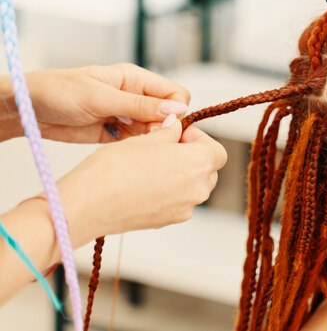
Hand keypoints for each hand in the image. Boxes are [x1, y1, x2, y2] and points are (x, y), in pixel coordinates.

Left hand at [24, 63, 189, 142]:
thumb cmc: (58, 92)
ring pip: (155, 131)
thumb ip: (139, 106)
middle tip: (146, 140)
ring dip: (149, 141)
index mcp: (136, 79)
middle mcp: (135, 97)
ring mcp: (126, 116)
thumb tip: (176, 110)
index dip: (175, 111)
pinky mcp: (116, 134)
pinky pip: (138, 143)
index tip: (163, 127)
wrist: (27, 110)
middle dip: (163, 129)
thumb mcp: (101, 98)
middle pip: (168, 115)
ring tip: (132, 147)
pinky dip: (136, 149)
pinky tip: (124, 151)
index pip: (175, 94)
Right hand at [57, 116, 227, 244]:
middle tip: (165, 147)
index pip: (217, 151)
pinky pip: (178, 201)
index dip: (200, 140)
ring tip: (151, 164)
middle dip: (191, 156)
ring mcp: (184, 209)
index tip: (179, 134)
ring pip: (193, 187)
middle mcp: (197, 189)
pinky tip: (143, 183)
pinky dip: (169, 191)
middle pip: (208, 170)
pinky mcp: (168, 221)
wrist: (88, 204)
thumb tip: (176, 126)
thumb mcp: (145, 139)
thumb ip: (169, 132)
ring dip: (180, 174)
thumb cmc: (114, 168)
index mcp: (198, 164)